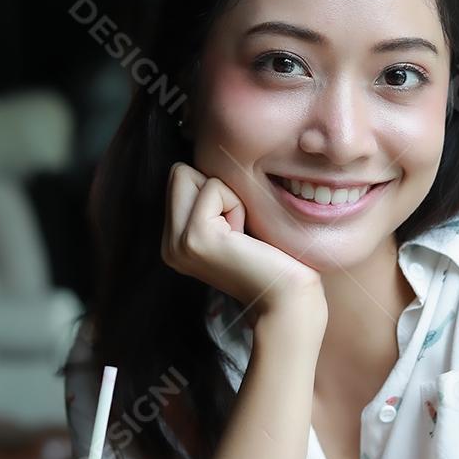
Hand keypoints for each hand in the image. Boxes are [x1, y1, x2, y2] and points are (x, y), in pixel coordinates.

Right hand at [162, 162, 326, 330]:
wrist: (289, 299)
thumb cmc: (274, 259)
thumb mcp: (234, 225)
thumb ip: (212, 201)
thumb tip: (206, 158)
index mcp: (175, 242)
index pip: (179, 179)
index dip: (216, 191)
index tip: (237, 229)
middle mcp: (169, 245)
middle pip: (179, 173)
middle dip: (217, 189)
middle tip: (239, 230)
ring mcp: (177, 244)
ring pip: (190, 175)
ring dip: (228, 197)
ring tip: (242, 235)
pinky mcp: (194, 238)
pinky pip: (212, 188)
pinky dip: (236, 205)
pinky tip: (245, 239)